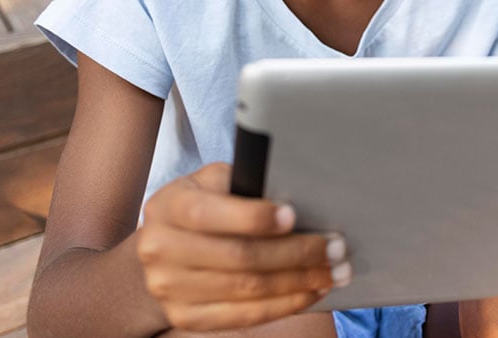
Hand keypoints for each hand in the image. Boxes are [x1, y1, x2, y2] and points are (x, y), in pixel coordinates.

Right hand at [136, 162, 349, 331]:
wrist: (165, 245)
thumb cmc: (206, 202)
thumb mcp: (216, 181)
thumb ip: (245, 183)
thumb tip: (299, 191)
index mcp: (169, 206)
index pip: (211, 214)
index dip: (255, 217)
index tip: (294, 215)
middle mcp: (160, 249)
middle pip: (240, 257)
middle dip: (296, 253)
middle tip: (337, 248)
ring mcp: (169, 288)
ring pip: (247, 290)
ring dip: (300, 282)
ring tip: (335, 271)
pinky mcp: (184, 317)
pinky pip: (244, 317)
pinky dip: (284, 304)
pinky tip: (311, 291)